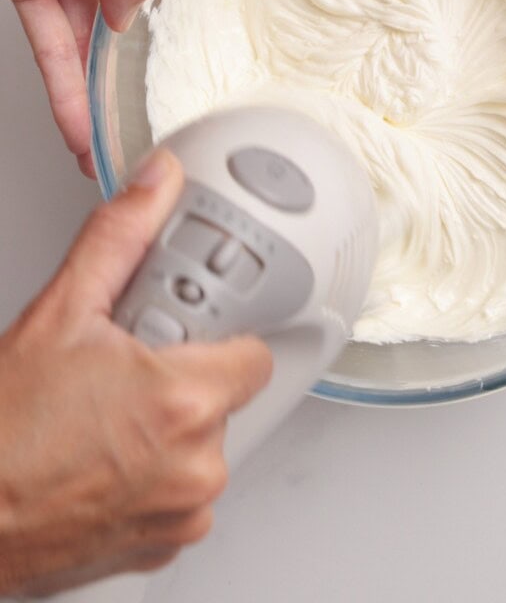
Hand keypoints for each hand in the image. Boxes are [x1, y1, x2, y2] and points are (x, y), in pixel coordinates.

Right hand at [0, 149, 271, 597]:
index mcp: (184, 401)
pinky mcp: (165, 543)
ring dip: (170, 430)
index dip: (221, 336)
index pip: (256, 352)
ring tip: (107, 420)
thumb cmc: (1, 433)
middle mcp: (196, 464)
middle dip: (186, 378)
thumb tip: (156, 185)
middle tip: (127, 373)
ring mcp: (182, 511)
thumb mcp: (59, 314)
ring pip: (205, 445)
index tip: (188, 333)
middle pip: (226, 397)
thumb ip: (119, 238)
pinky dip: (156, 474)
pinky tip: (106, 459)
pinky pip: (184, 491)